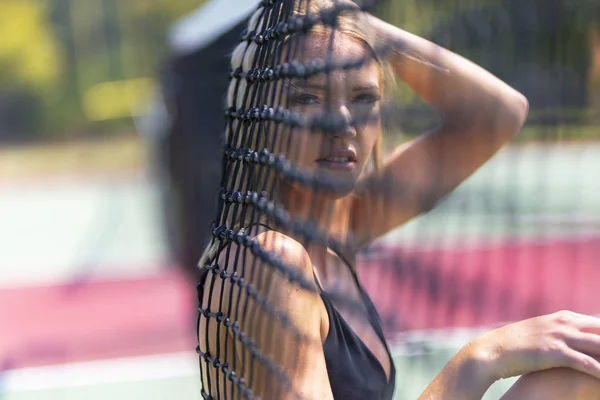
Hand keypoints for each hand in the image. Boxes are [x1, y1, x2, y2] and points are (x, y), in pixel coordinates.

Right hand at [470, 310, 599, 381]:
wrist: (491, 351)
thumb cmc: (513, 346)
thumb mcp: (537, 333)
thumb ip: (556, 332)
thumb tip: (569, 340)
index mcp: (561, 317)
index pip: (599, 323)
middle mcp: (563, 323)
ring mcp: (559, 336)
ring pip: (599, 346)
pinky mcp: (554, 352)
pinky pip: (586, 362)